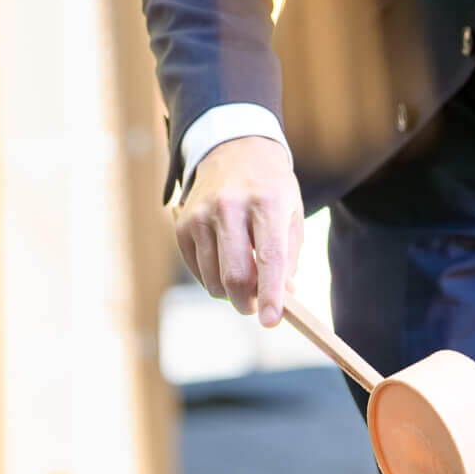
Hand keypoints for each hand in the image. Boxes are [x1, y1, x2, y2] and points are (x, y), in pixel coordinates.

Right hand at [176, 137, 303, 325]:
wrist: (234, 151)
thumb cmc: (270, 189)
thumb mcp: (292, 214)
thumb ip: (288, 257)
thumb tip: (281, 297)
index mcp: (267, 203)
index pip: (269, 258)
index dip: (271, 295)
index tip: (272, 321)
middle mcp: (230, 207)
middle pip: (234, 275)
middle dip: (248, 303)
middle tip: (257, 306)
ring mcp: (201, 215)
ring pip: (213, 279)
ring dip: (230, 293)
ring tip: (244, 280)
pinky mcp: (182, 224)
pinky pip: (197, 270)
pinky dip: (213, 278)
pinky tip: (225, 262)